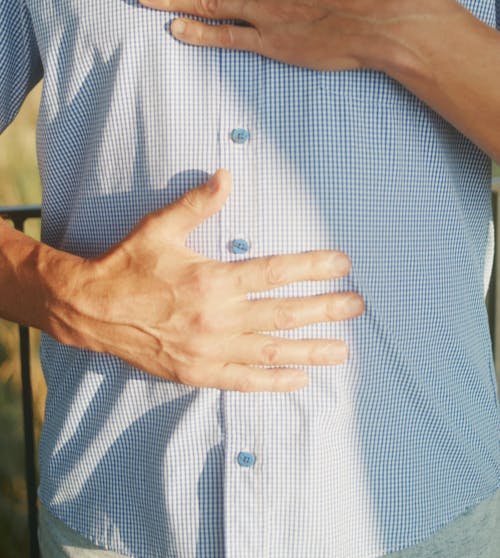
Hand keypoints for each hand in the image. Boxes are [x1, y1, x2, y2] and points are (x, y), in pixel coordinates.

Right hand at [54, 170, 363, 391]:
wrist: (90, 310)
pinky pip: (243, 381)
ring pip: (270, 352)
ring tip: (343, 352)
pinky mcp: (196, 372)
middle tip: (357, 306)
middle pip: (283, 314)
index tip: (343, 265)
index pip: (275, 272)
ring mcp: (208, 350)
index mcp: (212, 280)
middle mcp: (216, 318)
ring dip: (310, 351)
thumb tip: (226, 175)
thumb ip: (197, 204)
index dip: (313, 268)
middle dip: (325, 310)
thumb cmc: (126, 264)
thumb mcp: (159, 227)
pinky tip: (298, 381)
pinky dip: (273, 382)